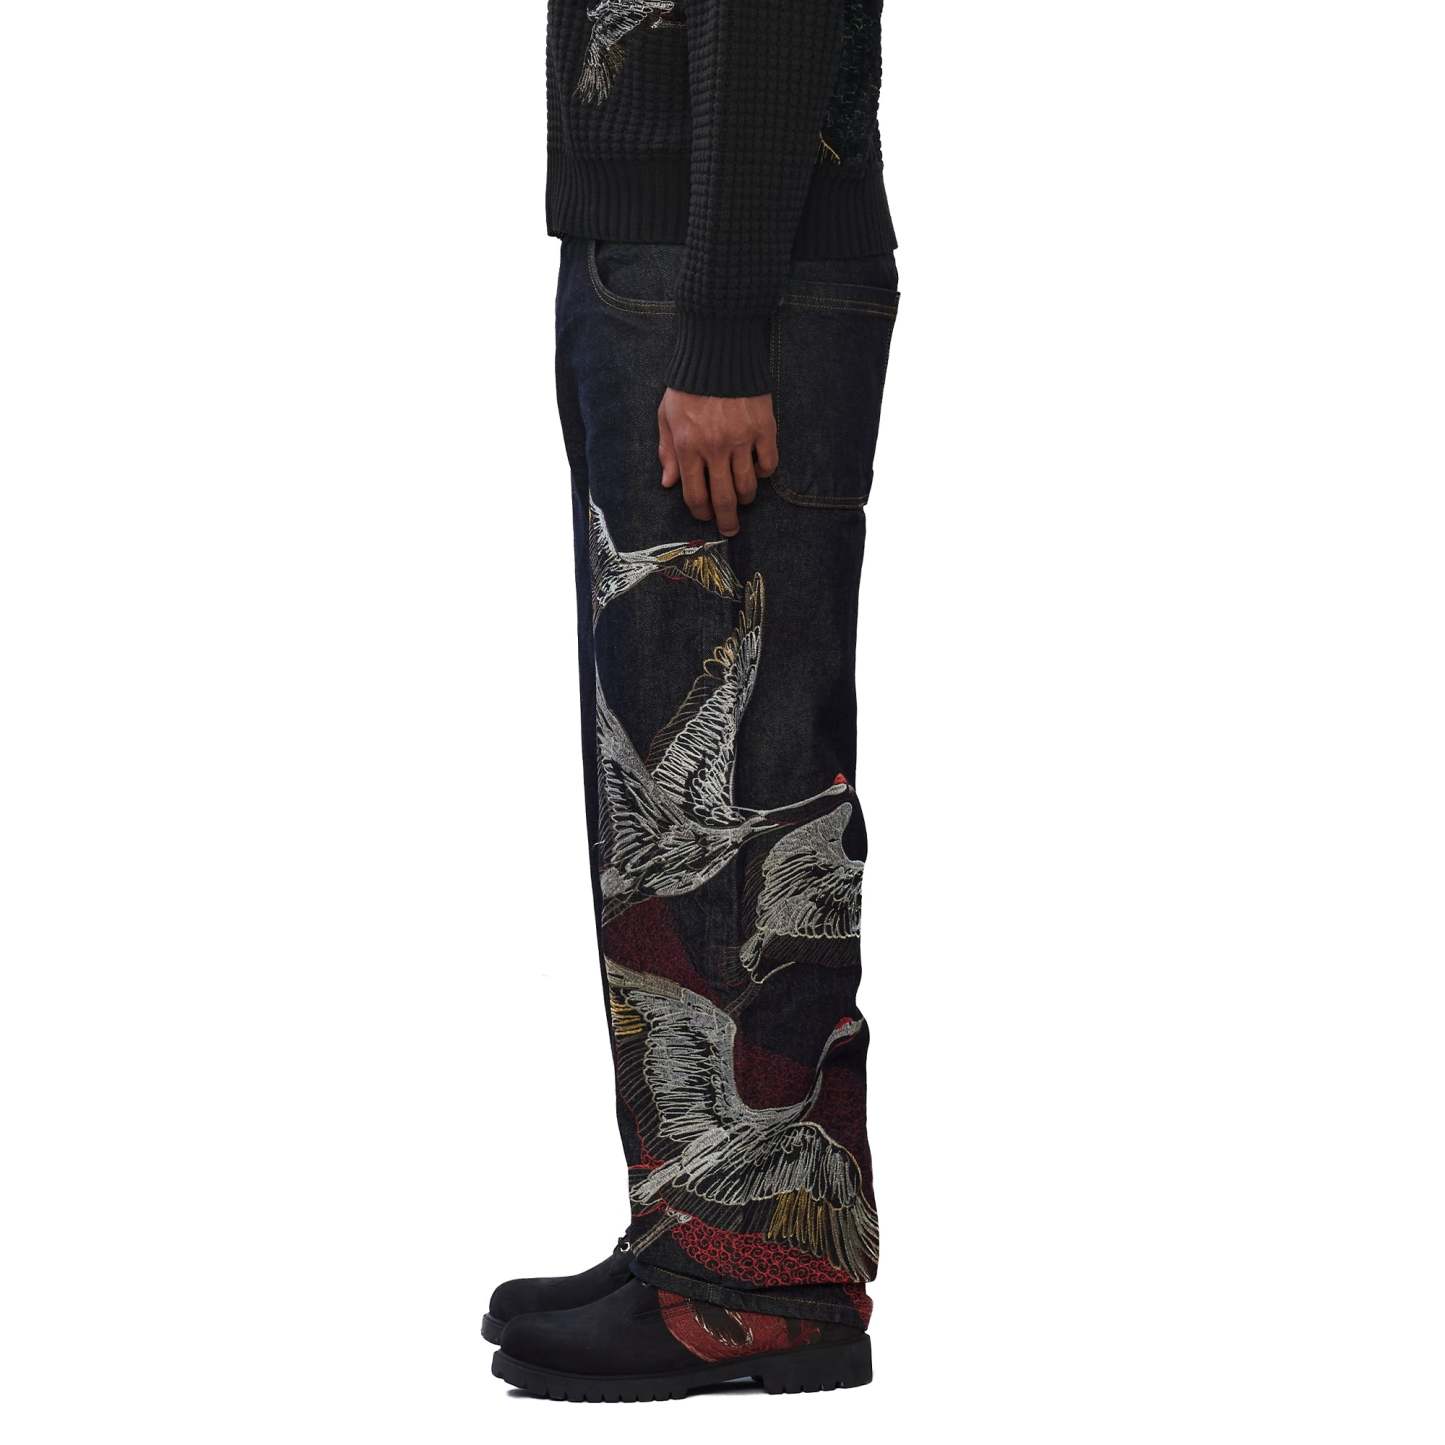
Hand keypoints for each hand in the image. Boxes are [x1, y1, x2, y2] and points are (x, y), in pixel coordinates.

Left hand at [657, 389, 778, 537]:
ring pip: (747, 486)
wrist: (718, 353)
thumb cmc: (688, 386)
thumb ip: (667, 451)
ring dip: (745, 499)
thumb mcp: (666, 416)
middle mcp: (715, 448)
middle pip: (723, 499)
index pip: (695, 494)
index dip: (701, 512)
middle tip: (730, 529)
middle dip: (727, 521)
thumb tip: (668, 483)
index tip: (705, 516)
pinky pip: (768, 464)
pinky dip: (764, 472)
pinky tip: (757, 469)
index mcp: (688, 447)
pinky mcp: (764, 429)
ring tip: (742, 499)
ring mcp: (741, 440)